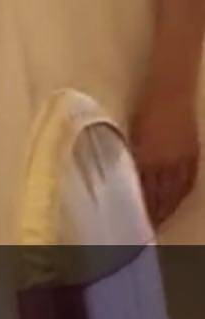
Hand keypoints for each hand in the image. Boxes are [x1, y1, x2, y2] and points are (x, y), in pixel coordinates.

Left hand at [131, 85, 198, 227]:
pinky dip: (181, 194)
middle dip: (153, 214)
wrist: (171, 89)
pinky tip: (177, 201)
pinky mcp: (193, 155)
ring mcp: (182, 160)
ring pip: (175, 193)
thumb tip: (126, 177)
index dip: (138, 208)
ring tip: (160, 220)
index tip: (130, 221)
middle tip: (144, 229)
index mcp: (147, 156)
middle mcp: (166, 163)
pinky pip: (188, 182)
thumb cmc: (145, 108)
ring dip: (168, 208)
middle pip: (160, 197)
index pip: (142, 191)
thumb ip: (132, 156)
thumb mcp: (134, 134)